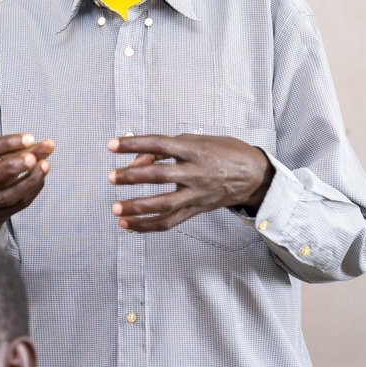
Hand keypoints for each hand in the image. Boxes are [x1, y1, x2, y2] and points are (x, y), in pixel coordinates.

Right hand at [0, 134, 53, 236]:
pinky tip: (41, 179)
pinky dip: (31, 191)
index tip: (30, 138)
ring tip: (44, 166)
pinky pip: (16, 205)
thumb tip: (50, 144)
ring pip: (4, 196)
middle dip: (10, 166)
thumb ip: (23, 151)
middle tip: (32, 158)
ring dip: (27, 181)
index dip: (6, 143)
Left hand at [107, 134, 274, 231]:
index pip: (158, 144)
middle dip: (133, 177)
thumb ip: (165, 149)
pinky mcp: (196, 209)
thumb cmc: (224, 152)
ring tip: (116, 209)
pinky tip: (128, 225)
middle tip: (112, 177)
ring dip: (137, 208)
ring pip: (164, 205)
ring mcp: (196, 194)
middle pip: (160, 175)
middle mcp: (195, 172)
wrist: (254, 175)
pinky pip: (169, 222)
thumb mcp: (197, 140)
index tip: (112, 145)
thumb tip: (136, 161)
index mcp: (194, 149)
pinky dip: (147, 226)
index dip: (134, 144)